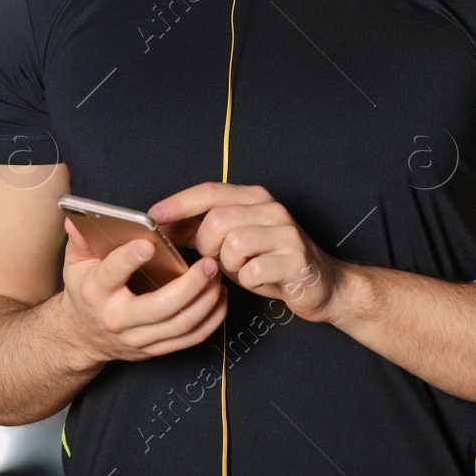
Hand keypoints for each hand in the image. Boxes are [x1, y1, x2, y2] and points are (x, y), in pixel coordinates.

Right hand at [57, 216, 226, 364]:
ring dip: (206, 301)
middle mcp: (118, 319)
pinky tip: (218, 299)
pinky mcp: (154, 349)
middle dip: (190, 285)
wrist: (83, 336)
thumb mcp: (76, 263)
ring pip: (180, 324)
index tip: (150, 243)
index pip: (112, 274)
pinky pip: (189, 338)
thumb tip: (76, 219)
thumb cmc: (85, 292)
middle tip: (208, 264)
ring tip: (216, 276)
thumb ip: (80, 239)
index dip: (130, 258)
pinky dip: (210, 320)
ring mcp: (138, 338)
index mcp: (96, 292)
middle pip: (160, 307)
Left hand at [149, 183, 340, 322]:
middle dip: (207, 246)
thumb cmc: (271, 262)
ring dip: (229, 266)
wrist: (322, 285)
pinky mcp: (295, 259)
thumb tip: (162, 225)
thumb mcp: (234, 242)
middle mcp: (271, 209)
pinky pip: (252, 271)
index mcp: (255, 198)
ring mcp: (286, 232)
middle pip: (218, 220)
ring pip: (233, 245)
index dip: (179, 203)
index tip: (154, 216)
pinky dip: (248, 281)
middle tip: (217, 260)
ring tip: (243, 270)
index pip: (211, 191)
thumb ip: (202, 230)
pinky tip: (260, 280)